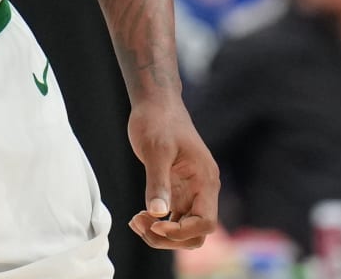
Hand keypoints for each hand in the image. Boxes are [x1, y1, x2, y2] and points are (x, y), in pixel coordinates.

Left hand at [127, 97, 218, 250]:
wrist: (155, 104)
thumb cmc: (157, 121)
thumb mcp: (155, 150)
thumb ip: (158, 182)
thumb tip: (157, 213)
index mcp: (205, 179)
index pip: (205, 222)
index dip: (182, 231)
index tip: (155, 224)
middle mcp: (202, 189)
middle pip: (196, 233)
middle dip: (170, 238)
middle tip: (140, 225)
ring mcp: (190, 192)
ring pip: (183, 230)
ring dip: (161, 234)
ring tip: (135, 222)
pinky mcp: (177, 191)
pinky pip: (172, 219)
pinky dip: (157, 224)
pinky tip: (138, 217)